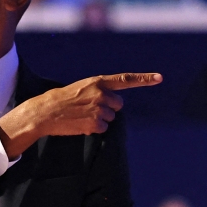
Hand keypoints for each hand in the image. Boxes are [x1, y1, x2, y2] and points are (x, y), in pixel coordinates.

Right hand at [0, 73, 161, 157]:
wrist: (46, 111)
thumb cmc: (63, 99)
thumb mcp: (82, 87)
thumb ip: (100, 91)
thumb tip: (115, 105)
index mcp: (98, 82)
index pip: (125, 80)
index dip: (144, 79)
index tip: (160, 78)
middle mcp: (102, 94)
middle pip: (118, 105)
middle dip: (108, 108)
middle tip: (89, 108)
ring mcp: (99, 109)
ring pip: (111, 118)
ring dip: (100, 119)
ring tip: (82, 115)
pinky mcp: (96, 124)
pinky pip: (104, 129)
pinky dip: (94, 129)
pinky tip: (81, 124)